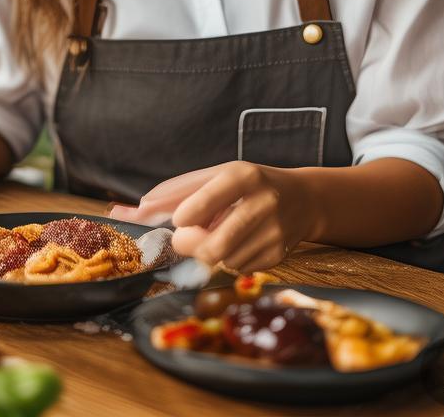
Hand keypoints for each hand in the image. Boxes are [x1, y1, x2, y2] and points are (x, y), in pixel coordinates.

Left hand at [111, 162, 318, 271]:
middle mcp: (263, 204)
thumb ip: (180, 190)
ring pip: (224, 261)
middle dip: (191, 246)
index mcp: (244, 176)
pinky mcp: (278, 256)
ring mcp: (274, 233)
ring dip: (210, 253)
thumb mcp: (219, 175)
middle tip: (183, 239)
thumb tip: (141, 209)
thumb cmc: (248, 184)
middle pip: (215, 245)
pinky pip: (238, 269)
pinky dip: (228, 260)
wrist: (302, 199)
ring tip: (216, 235)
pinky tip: (236, 243)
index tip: (178, 220)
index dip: (188, 214)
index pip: (211, 198)